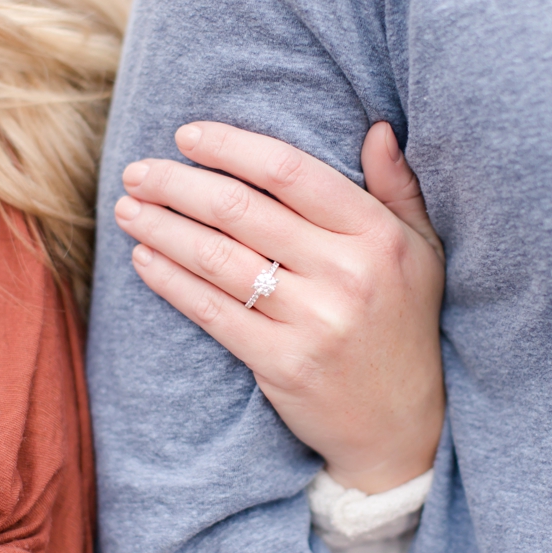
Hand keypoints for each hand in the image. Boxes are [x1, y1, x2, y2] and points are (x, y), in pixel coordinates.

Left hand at [116, 121, 443, 493]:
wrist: (405, 424)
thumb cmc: (406, 326)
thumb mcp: (422, 253)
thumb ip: (398, 189)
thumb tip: (376, 128)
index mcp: (379, 237)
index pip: (292, 173)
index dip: (231, 147)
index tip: (188, 135)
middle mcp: (348, 275)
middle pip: (242, 210)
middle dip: (178, 184)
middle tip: (139, 171)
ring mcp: (315, 321)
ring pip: (217, 258)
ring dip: (161, 227)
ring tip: (129, 207)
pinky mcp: (283, 363)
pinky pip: (211, 310)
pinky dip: (170, 280)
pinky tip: (145, 258)